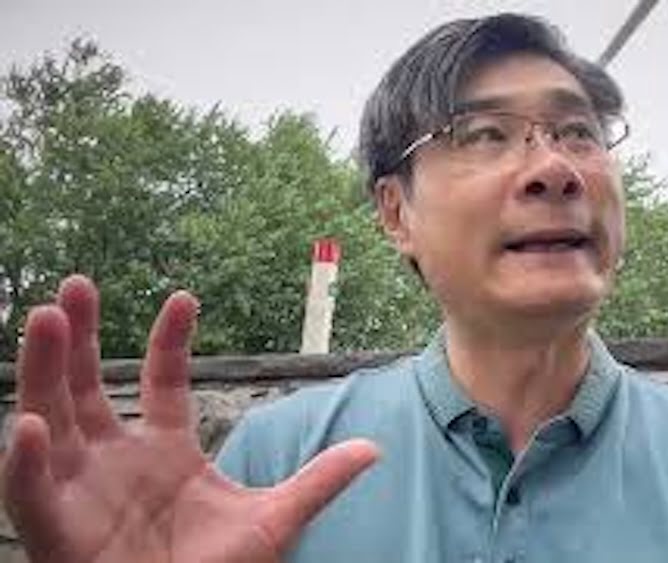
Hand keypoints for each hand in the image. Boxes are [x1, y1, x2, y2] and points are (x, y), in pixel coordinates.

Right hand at [1, 275, 378, 562]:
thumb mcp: (275, 521)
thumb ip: (318, 481)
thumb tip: (372, 448)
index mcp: (166, 453)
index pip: (164, 382)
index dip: (171, 340)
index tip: (184, 298)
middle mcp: (116, 463)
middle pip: (88, 388)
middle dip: (80, 337)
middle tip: (77, 285)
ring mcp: (81, 492)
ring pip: (50, 421)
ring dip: (44, 371)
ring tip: (46, 319)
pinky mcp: (57, 533)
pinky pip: (30, 494)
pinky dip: (23, 463)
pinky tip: (26, 424)